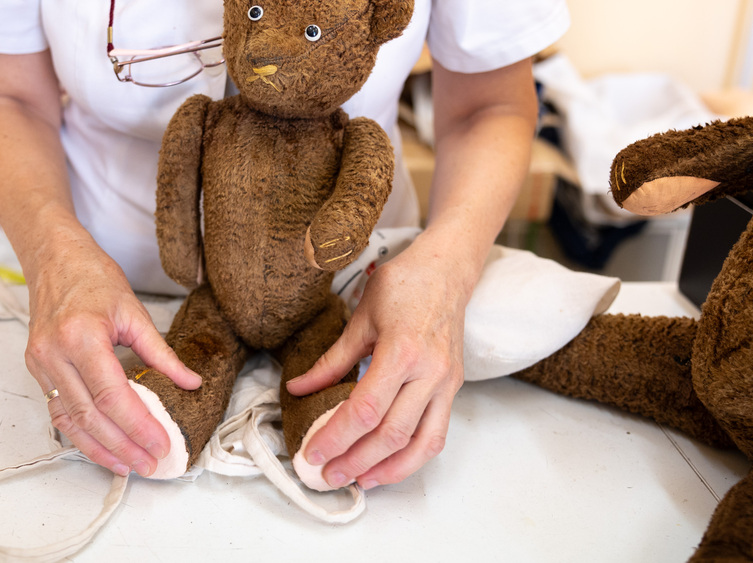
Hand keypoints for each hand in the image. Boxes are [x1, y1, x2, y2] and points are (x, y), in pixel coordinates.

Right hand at [23, 236, 200, 476]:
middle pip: (90, 416)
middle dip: (123, 446)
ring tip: (128, 465)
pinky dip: (80, 433)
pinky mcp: (36, 368)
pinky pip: (57, 410)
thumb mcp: (133, 310)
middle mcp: (54, 354)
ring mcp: (40, 363)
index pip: (112, 396)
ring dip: (99, 448)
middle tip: (150, 464)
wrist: (53, 257)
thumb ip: (160, 352)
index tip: (161, 444)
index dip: (138, 426)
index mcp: (81, 337)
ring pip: (70, 421)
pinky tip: (102, 446)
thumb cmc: (92, 276)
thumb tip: (190, 381)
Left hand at [286, 236, 467, 488]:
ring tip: (359, 481)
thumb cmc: (403, 285)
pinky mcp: (454, 388)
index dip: (336, 436)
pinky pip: (436, 433)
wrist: (446, 271)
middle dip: (356, 460)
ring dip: (388, 470)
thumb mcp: (360, 318)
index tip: (312, 452)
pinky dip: (413, 457)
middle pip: (391, 433)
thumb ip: (331, 360)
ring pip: (421, 443)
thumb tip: (298, 388)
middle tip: (328, 475)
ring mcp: (446, 383)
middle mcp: (429, 372)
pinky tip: (388, 466)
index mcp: (401, 351)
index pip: (365, 409)